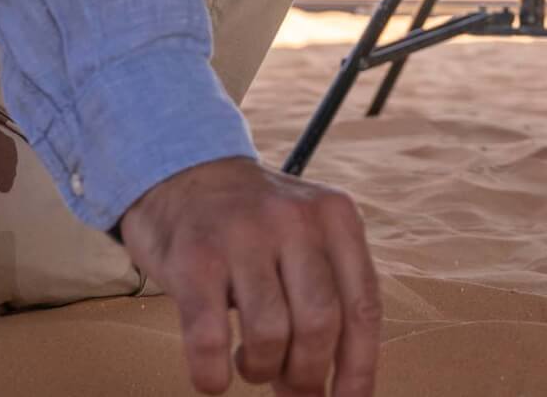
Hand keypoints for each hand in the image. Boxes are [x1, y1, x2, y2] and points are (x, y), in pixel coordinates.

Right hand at [118, 157, 381, 396]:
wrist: (182, 171)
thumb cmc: (253, 228)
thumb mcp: (306, 239)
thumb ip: (325, 298)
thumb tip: (331, 388)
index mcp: (336, 218)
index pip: (363, 306)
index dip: (359, 367)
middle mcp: (295, 220)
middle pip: (321, 324)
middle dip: (307, 374)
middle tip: (290, 388)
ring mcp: (243, 235)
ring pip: (270, 335)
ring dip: (261, 371)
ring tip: (250, 364)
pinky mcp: (194, 257)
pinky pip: (210, 338)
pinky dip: (212, 375)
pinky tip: (213, 377)